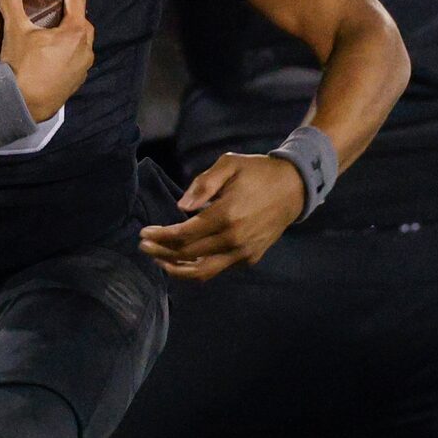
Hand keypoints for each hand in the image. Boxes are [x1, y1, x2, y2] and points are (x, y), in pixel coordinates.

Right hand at [0, 0, 91, 118]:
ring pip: (83, 41)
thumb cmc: (22, 67)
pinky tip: (54, 51)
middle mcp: (85, 49)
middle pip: (82, 20)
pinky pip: (78, 59)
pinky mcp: (76, 82)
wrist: (22, 105)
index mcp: (76, 33)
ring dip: (72, 30)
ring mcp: (83, 68)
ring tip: (55, 27)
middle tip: (55, 2)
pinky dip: (69, 50)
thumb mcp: (16, 31)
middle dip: (71, 8)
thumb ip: (12, 3)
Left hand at [139, 152, 302, 280]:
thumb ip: (203, 183)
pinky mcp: (250, 259)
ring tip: (159, 260)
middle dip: (161, 252)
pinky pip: (218, 269)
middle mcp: (234, 239)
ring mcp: (243, 253)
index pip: (184, 235)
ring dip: (176, 269)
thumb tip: (181, 207)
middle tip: (144, 246)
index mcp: (226, 215)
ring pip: (203, 272)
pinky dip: (197, 268)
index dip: (161, 237)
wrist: (294, 188)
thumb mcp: (229, 165)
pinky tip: (184, 259)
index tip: (143, 234)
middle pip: (188, 255)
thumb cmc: (258, 172)